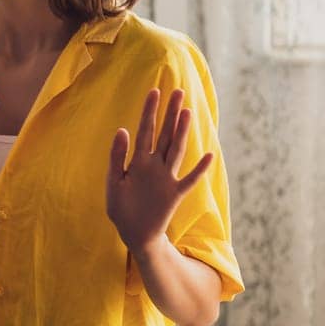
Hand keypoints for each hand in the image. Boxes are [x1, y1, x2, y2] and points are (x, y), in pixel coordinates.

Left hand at [105, 88, 214, 253]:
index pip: (145, 131)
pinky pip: (189, 180)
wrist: (134, 234)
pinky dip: (199, 169)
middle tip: (178, 91)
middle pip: (165, 134)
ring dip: (182, 132)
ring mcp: (167, 178)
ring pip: (177, 150)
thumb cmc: (121, 208)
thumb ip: (117, 157)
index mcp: (138, 161)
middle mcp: (155, 166)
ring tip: (187, 112)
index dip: (149, 111)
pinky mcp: (175, 194)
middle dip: (170, 113)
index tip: (154, 91)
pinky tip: (210, 155)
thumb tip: (122, 129)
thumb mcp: (114, 181)